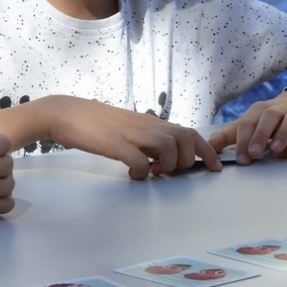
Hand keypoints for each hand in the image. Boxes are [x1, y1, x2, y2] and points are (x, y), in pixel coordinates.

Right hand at [47, 97, 219, 178]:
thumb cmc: (101, 124)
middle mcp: (149, 126)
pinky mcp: (116, 144)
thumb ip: (152, 139)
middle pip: (186, 140)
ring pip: (169, 148)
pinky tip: (132, 174)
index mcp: (155, 123)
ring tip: (151, 171)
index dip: (207, 151)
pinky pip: (139, 160)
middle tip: (166, 170)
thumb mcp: (134, 129)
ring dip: (166, 166)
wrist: (69, 113)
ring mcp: (133, 133)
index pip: (192, 134)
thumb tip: (167, 157)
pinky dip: (141, 172)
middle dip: (185, 161)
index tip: (216, 167)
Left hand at [209, 89, 286, 163]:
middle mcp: (277, 109)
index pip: (248, 122)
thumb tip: (206, 147)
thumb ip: (226, 136)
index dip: (243, 140)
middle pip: (269, 117)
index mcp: (258, 109)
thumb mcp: (247, 125)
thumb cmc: (267, 121)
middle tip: (254, 154)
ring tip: (274, 151)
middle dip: (261, 135)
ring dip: (282, 135)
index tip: (241, 159)